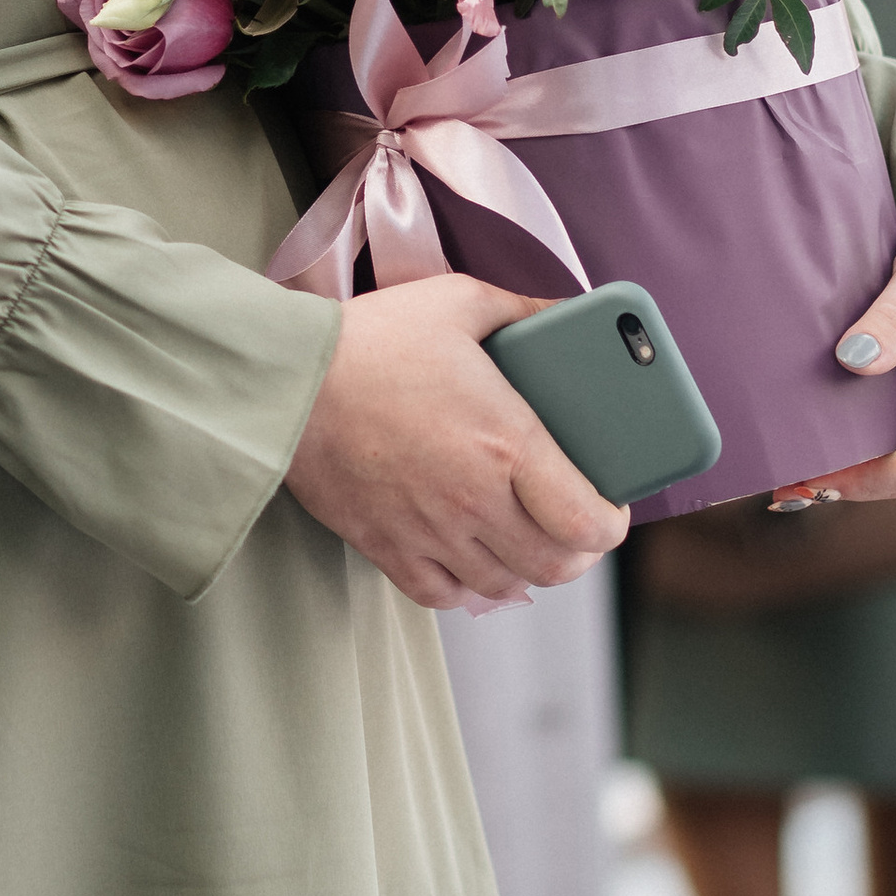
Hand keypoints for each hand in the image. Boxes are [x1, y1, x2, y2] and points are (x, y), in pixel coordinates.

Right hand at [284, 274, 628, 610]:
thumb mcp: (456, 301)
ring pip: (506, 585)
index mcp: (507, 443)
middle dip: (578, 552)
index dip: (611, 524)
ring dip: (525, 569)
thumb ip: (522, 309)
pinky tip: (468, 559)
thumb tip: (565, 312)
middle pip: (556, 565)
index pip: (589, 521)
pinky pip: (445, 594)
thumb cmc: (368, 341)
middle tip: (573, 526)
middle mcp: (476, 499)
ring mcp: (431, 530)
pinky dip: (467, 586)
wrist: (285, 383)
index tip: (609, 507)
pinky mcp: (387, 547)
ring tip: (524, 539)